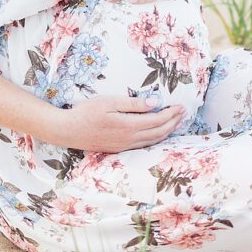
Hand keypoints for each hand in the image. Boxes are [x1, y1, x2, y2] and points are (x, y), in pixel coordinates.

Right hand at [50, 94, 186, 151]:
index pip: (157, 120)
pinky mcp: (119, 149)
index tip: (181, 106)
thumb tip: (155, 103)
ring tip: (176, 122)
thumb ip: (133, 103)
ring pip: (153, 141)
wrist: (68, 131)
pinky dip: (156, 139)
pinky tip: (158, 133)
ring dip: (167, 132)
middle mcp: (129, 139)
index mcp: (128, 126)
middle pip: (159, 133)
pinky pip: (144, 145)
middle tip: (184, 113)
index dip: (171, 114)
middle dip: (173, 123)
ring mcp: (124, 146)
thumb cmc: (86, 112)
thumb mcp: (109, 101)